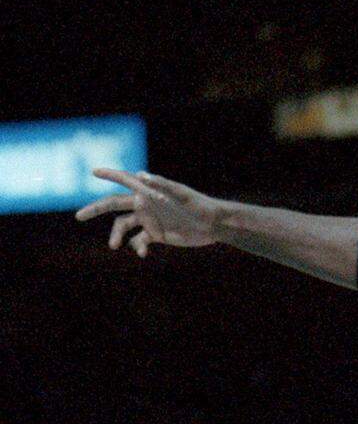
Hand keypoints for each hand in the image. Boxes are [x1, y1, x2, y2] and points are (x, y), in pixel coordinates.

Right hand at [76, 169, 222, 256]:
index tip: (94, 171)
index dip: (111, 175)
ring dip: (116, 236)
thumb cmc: (199, 205)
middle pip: (115, 204)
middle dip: (96, 209)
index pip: (126, 181)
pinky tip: (143, 253)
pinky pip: (138, 241)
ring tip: (114, 246)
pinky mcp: (156, 234)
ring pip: (123, 227)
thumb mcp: (181, 195)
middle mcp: (146, 204)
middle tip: (78, 216)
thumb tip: (141, 175)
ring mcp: (150, 219)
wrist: (213, 225)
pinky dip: (137, 247)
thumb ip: (162, 185)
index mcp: (150, 191)